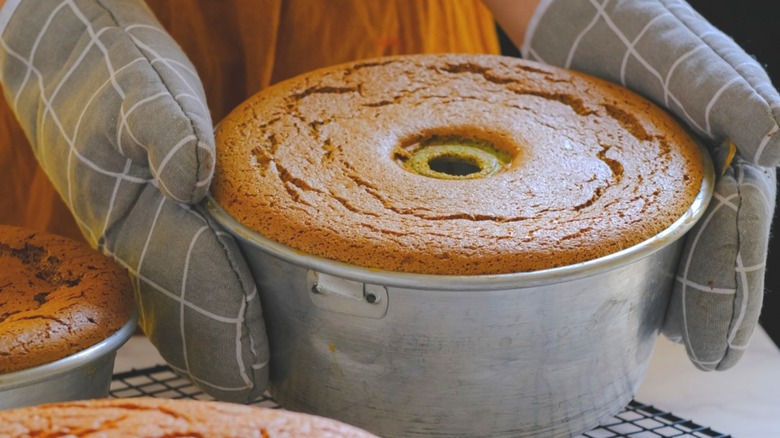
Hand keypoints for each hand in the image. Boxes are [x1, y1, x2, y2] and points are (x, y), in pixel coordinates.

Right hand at [0, 0, 268, 399]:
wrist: (72, 57)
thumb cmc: (110, 71)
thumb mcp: (141, 90)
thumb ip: (167, 133)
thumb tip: (190, 180)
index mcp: (135, 208)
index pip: (192, 273)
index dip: (227, 316)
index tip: (256, 360)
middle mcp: (137, 230)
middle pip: (181, 304)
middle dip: (219, 347)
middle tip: (255, 388)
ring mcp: (141, 228)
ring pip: (176, 298)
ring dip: (209, 338)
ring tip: (245, 377)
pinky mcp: (153, 215)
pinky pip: (177, 273)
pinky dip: (201, 304)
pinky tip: (220, 324)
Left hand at [494, 0, 777, 369]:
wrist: (584, 8)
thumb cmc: (634, 24)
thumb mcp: (688, 58)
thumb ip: (735, 99)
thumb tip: (778, 145)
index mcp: (735, 142)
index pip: (739, 230)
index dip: (729, 291)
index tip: (719, 345)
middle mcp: (711, 158)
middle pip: (721, 245)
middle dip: (718, 306)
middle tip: (712, 358)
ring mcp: (675, 166)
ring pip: (692, 241)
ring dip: (692, 295)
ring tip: (687, 342)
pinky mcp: (639, 167)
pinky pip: (659, 225)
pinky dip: (661, 263)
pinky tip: (650, 293)